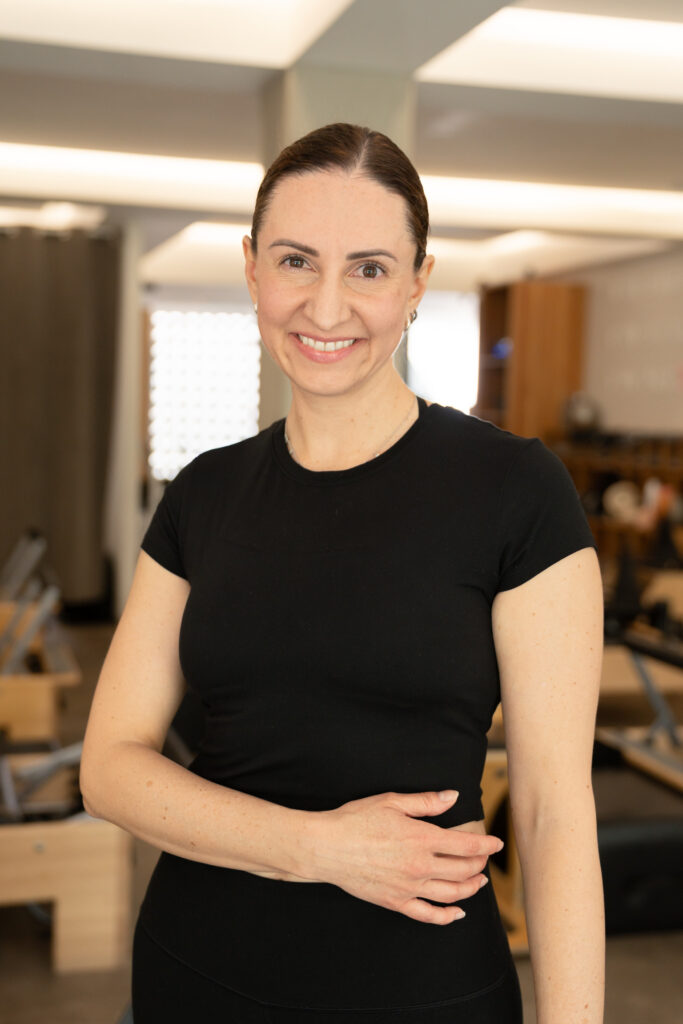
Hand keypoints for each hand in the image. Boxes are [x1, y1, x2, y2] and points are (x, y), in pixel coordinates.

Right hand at [302, 790, 503, 924]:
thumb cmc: (355, 820)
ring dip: (471, 888)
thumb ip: (425, 802)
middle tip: (486, 858)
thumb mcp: (391, 802)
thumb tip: (452, 796)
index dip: (486, 845)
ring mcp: (409, 887)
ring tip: (479, 882)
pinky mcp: (396, 902)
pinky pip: (429, 914)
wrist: (326, 847)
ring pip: (451, 893)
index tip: (497, 843)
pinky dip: (448, 916)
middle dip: (480, 864)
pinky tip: (458, 912)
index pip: (465, 846)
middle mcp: (419, 866)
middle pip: (463, 870)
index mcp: (421, 838)